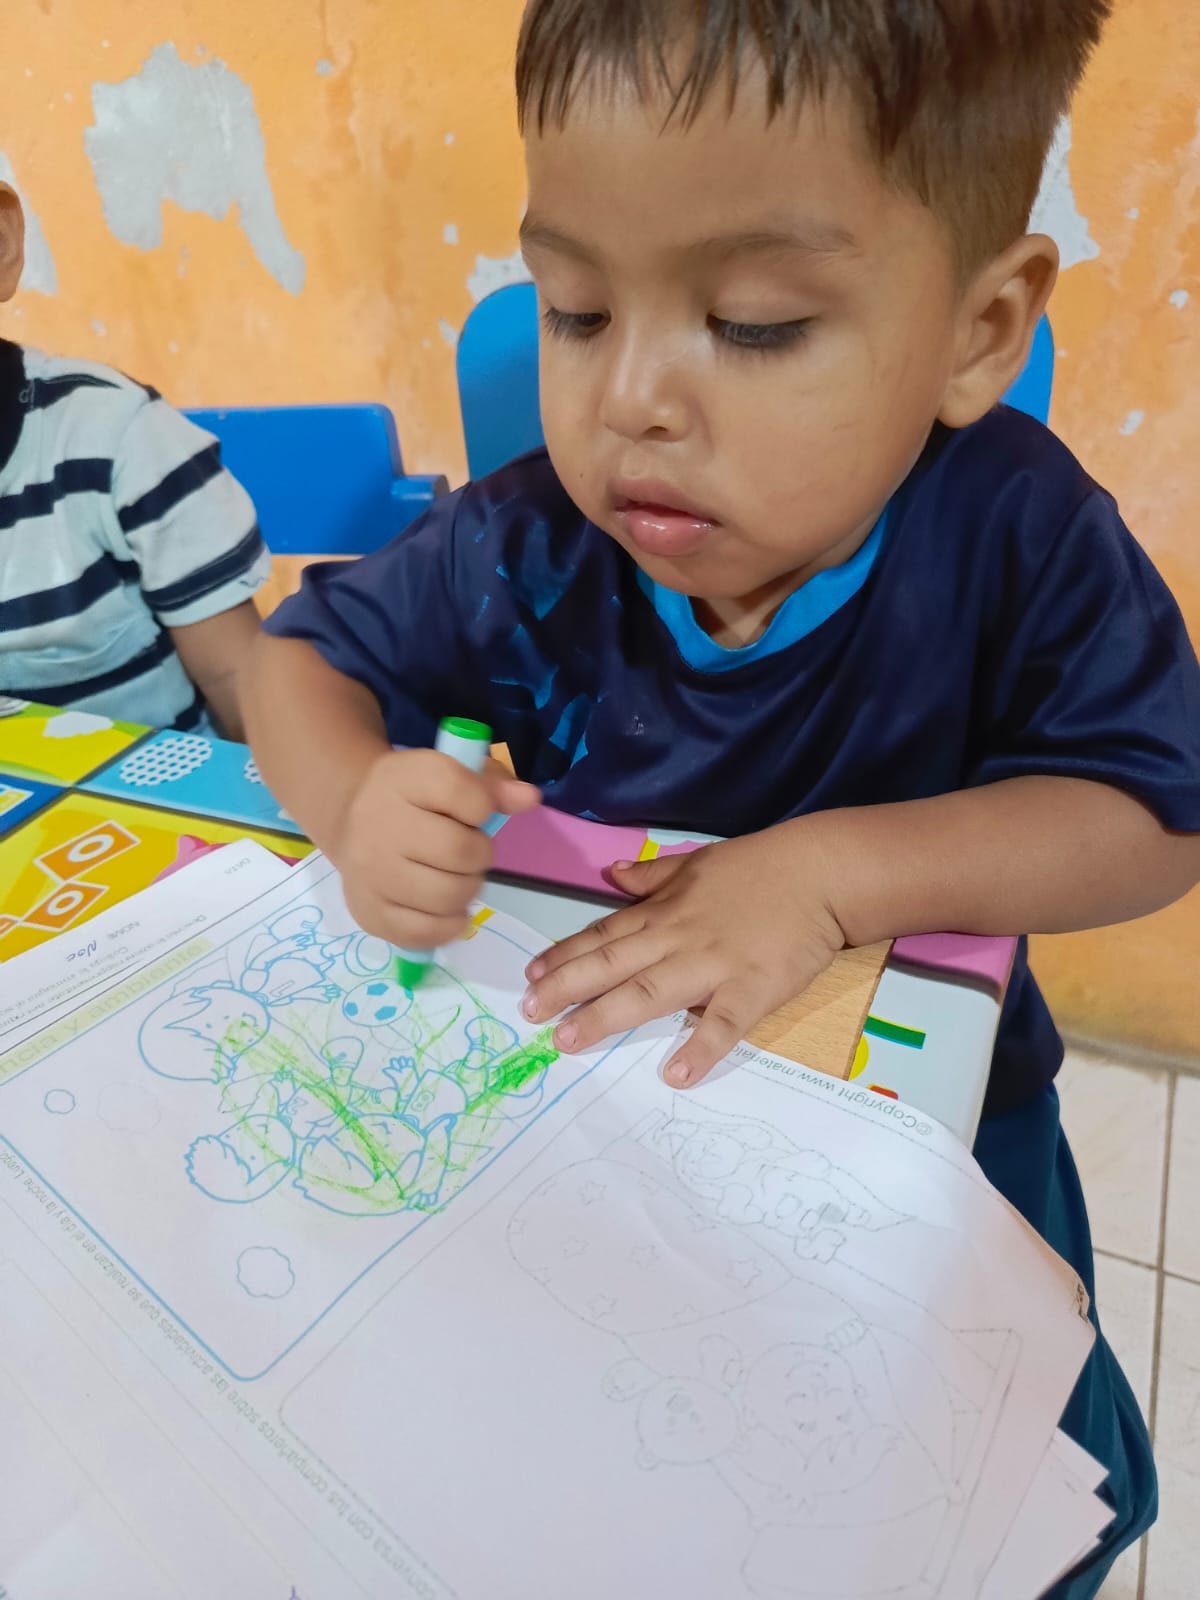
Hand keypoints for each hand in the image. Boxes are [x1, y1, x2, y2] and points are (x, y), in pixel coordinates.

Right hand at [331, 749, 539, 948]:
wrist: (351, 820)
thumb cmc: (414, 797)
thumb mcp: (449, 775)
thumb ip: (492, 785)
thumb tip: (528, 798)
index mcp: (404, 779)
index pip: (462, 792)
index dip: (483, 805)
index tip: (475, 810)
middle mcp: (380, 824)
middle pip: (460, 851)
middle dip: (479, 854)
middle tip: (468, 851)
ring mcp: (370, 873)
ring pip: (448, 896)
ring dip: (467, 890)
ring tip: (454, 876)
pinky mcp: (369, 913)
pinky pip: (426, 932)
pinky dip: (448, 924)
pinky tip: (443, 906)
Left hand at [520, 826, 844, 1086]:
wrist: (819, 873)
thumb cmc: (758, 868)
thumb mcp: (696, 862)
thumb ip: (653, 876)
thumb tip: (614, 875)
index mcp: (663, 912)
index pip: (604, 936)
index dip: (565, 957)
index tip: (531, 978)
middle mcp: (677, 939)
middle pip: (612, 965)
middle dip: (567, 989)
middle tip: (530, 1014)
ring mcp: (713, 965)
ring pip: (650, 992)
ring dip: (607, 1016)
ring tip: (570, 1041)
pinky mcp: (752, 988)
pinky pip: (723, 1022)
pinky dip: (701, 1048)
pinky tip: (675, 1073)